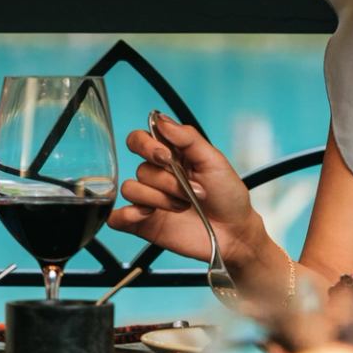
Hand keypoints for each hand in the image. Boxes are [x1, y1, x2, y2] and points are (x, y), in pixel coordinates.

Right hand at [109, 117, 259, 262]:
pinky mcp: (144, 223)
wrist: (234, 233)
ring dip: (160, 199)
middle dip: (165, 180)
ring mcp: (149, 200)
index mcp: (171, 156)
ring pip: (131, 189)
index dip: (146, 145)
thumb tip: (161, 119)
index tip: (166, 157)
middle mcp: (157, 176)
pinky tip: (148, 215)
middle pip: (140, 168)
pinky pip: (118, 218)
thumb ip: (187, 138)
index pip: (140, 140)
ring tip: (183, 206)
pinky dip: (126, 215)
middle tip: (187, 188)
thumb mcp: (214, 160)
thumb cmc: (228, 196)